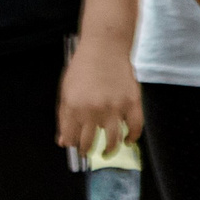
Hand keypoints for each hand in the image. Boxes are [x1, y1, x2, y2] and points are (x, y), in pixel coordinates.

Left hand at [57, 38, 140, 157]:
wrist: (105, 47)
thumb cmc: (83, 68)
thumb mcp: (66, 92)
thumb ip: (64, 118)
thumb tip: (64, 141)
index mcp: (74, 108)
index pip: (70, 139)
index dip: (72, 143)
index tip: (75, 143)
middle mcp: (93, 111)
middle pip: (89, 143)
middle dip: (87, 150)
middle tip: (88, 150)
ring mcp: (115, 107)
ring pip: (112, 139)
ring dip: (109, 150)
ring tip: (107, 152)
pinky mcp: (132, 101)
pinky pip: (135, 125)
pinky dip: (133, 136)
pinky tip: (128, 140)